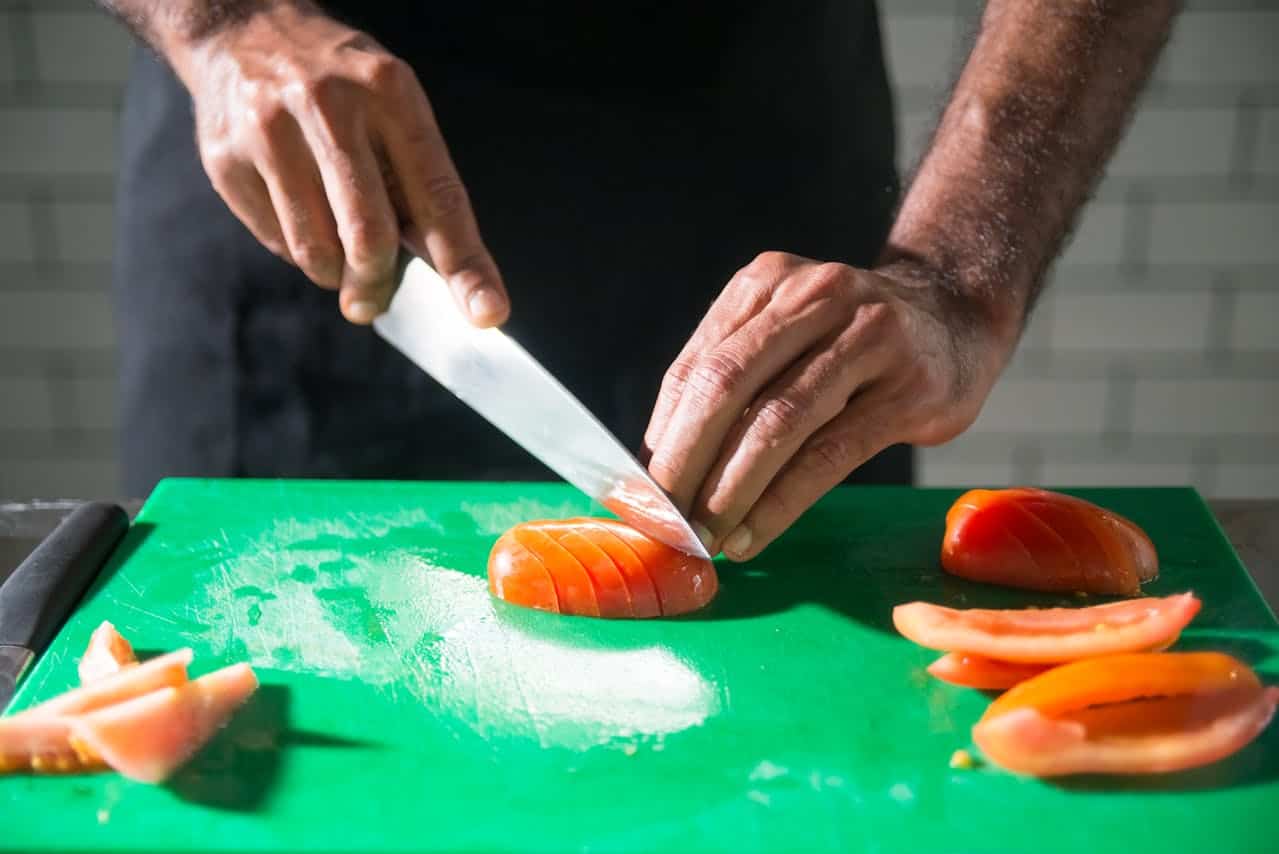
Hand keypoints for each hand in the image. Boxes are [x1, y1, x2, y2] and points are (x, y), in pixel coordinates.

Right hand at [166, 2, 506, 325]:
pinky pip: (275, 241)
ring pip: (315, 251)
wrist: (242, 31)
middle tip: (372, 299)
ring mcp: (270, 130)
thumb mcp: (393, 107)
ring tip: (334, 247)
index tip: (487, 313)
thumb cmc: (341, 86)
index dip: (465, 264)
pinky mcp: (226, 158)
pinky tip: (297, 210)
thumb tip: (451, 276)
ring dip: (333, 272)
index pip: (438, 197)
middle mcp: (329, 105)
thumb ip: (419, 183)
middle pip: (369, 236)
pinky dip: (296, 248)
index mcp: (390, 92)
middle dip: (376, 282)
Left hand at [643, 252, 1015, 559]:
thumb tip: (660, 460)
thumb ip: (732, 377)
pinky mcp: (907, 389)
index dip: (661, 434)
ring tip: (704, 538)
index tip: (637, 490)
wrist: (957, 315)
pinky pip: (829, 455)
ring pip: (778, 422)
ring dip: (729, 490)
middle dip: (684, 462)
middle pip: (727, 385)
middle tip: (662, 519)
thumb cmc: (852, 340)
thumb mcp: (789, 331)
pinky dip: (780, 502)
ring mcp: (866, 338)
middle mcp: (814, 297)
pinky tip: (751, 535)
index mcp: (767, 283)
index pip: (696, 366)